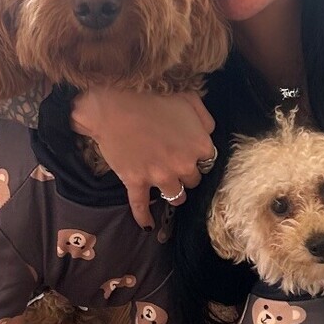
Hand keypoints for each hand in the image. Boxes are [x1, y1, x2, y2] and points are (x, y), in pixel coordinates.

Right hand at [71, 86, 216, 229]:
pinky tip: (147, 226)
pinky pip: (141, 207)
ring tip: (169, 189)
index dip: (198, 156)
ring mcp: (160, 177)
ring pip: (175, 197)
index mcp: (199, 145)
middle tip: (176, 165)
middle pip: (193, 180)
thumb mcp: (188, 99)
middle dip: (186, 174)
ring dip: (174, 193)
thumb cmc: (152, 98)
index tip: (190, 153)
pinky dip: (144, 217)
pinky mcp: (136, 182)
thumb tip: (208, 134)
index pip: (208, 161)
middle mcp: (184, 165)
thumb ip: (205, 119)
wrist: (114, 105)